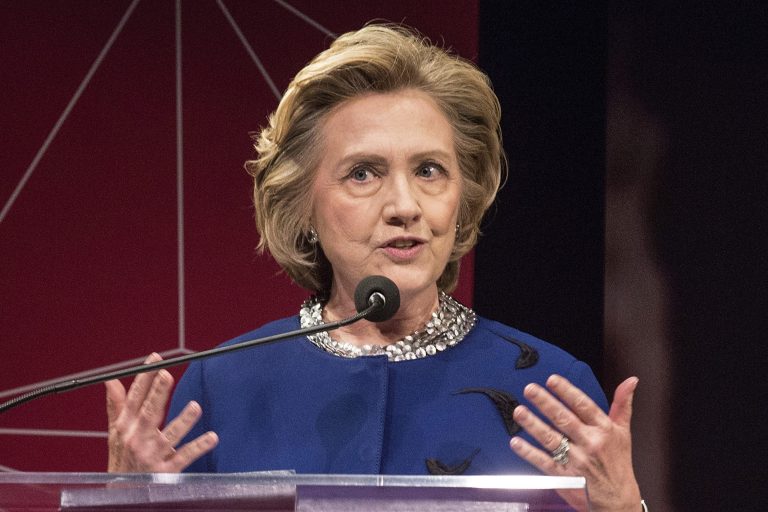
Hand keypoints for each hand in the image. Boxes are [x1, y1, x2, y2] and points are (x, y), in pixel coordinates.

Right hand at [105, 353, 217, 471]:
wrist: (123, 495)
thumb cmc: (121, 459)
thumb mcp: (115, 433)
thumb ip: (116, 406)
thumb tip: (110, 380)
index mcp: (125, 427)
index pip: (134, 399)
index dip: (144, 378)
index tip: (155, 359)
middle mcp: (136, 440)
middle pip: (149, 414)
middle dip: (157, 394)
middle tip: (167, 375)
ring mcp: (151, 456)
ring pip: (169, 436)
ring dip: (183, 421)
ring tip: (195, 406)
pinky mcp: (165, 472)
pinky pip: (184, 457)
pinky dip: (198, 447)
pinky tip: (212, 437)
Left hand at [509, 375, 641, 511]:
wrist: (618, 500)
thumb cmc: (619, 463)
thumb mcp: (624, 432)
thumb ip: (622, 405)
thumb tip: (631, 381)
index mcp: (604, 430)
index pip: (583, 405)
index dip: (567, 391)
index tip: (552, 380)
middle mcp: (591, 443)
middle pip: (564, 419)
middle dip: (545, 403)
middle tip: (530, 389)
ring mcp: (577, 460)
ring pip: (551, 438)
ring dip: (533, 424)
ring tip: (519, 411)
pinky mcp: (565, 476)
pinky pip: (544, 462)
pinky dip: (529, 452)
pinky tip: (516, 442)